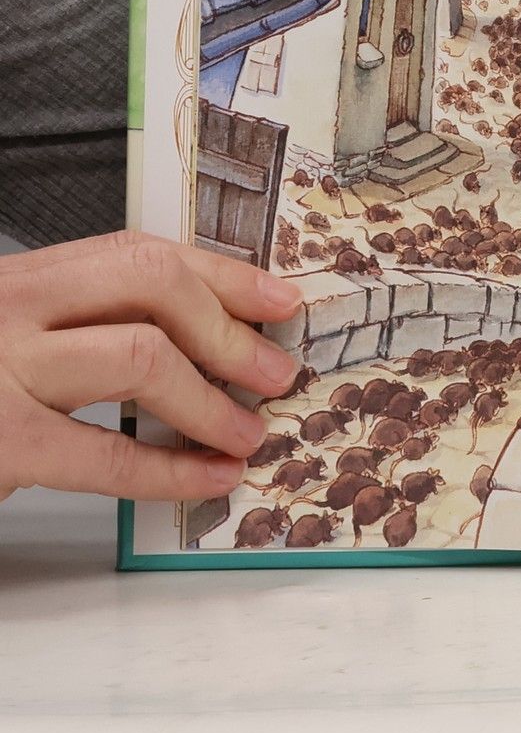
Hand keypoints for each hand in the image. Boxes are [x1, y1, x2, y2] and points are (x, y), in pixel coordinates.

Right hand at [0, 232, 303, 503]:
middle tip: (275, 373)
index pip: (139, 253)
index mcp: (19, 282)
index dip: (224, 275)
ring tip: (247, 434)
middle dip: (229, 331)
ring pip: (139, 357)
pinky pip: (105, 454)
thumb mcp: (18, 340)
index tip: (281, 302)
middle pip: (151, 286)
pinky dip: (172, 470)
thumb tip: (216, 341)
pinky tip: (209, 478)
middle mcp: (7, 309)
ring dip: (212, 400)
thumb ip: (87, 327)